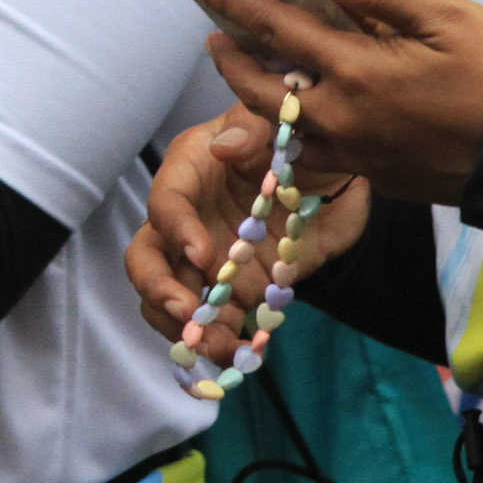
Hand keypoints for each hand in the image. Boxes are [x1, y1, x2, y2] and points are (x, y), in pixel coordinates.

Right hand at [130, 108, 372, 364]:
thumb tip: (224, 149)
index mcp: (191, 170)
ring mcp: (204, 261)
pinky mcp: (229, 292)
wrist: (335, 183)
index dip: (176, 230)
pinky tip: (243, 357)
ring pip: (171, 300)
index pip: (165, 201)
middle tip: (187, 313)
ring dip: (187, 329)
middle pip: (147, 257)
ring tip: (220, 348)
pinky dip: (222, 345)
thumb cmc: (299, 142)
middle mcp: (187, 220)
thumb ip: (254, 131)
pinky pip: (213, 324)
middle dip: (158, 289)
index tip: (204, 256)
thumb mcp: (283, 125)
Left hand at [191, 0, 482, 204]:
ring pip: (281, 133)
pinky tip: (292, 125)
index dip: (234, 3)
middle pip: (261, 91)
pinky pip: (314, 161)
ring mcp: (356, 154)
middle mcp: (342, 119)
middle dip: (231, 60)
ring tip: (243, 76)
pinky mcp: (375, 176)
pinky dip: (290, 142)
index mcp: (355, 72)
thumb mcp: (444, 15)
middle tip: (214, 35)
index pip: (277, 29)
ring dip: (253, 104)